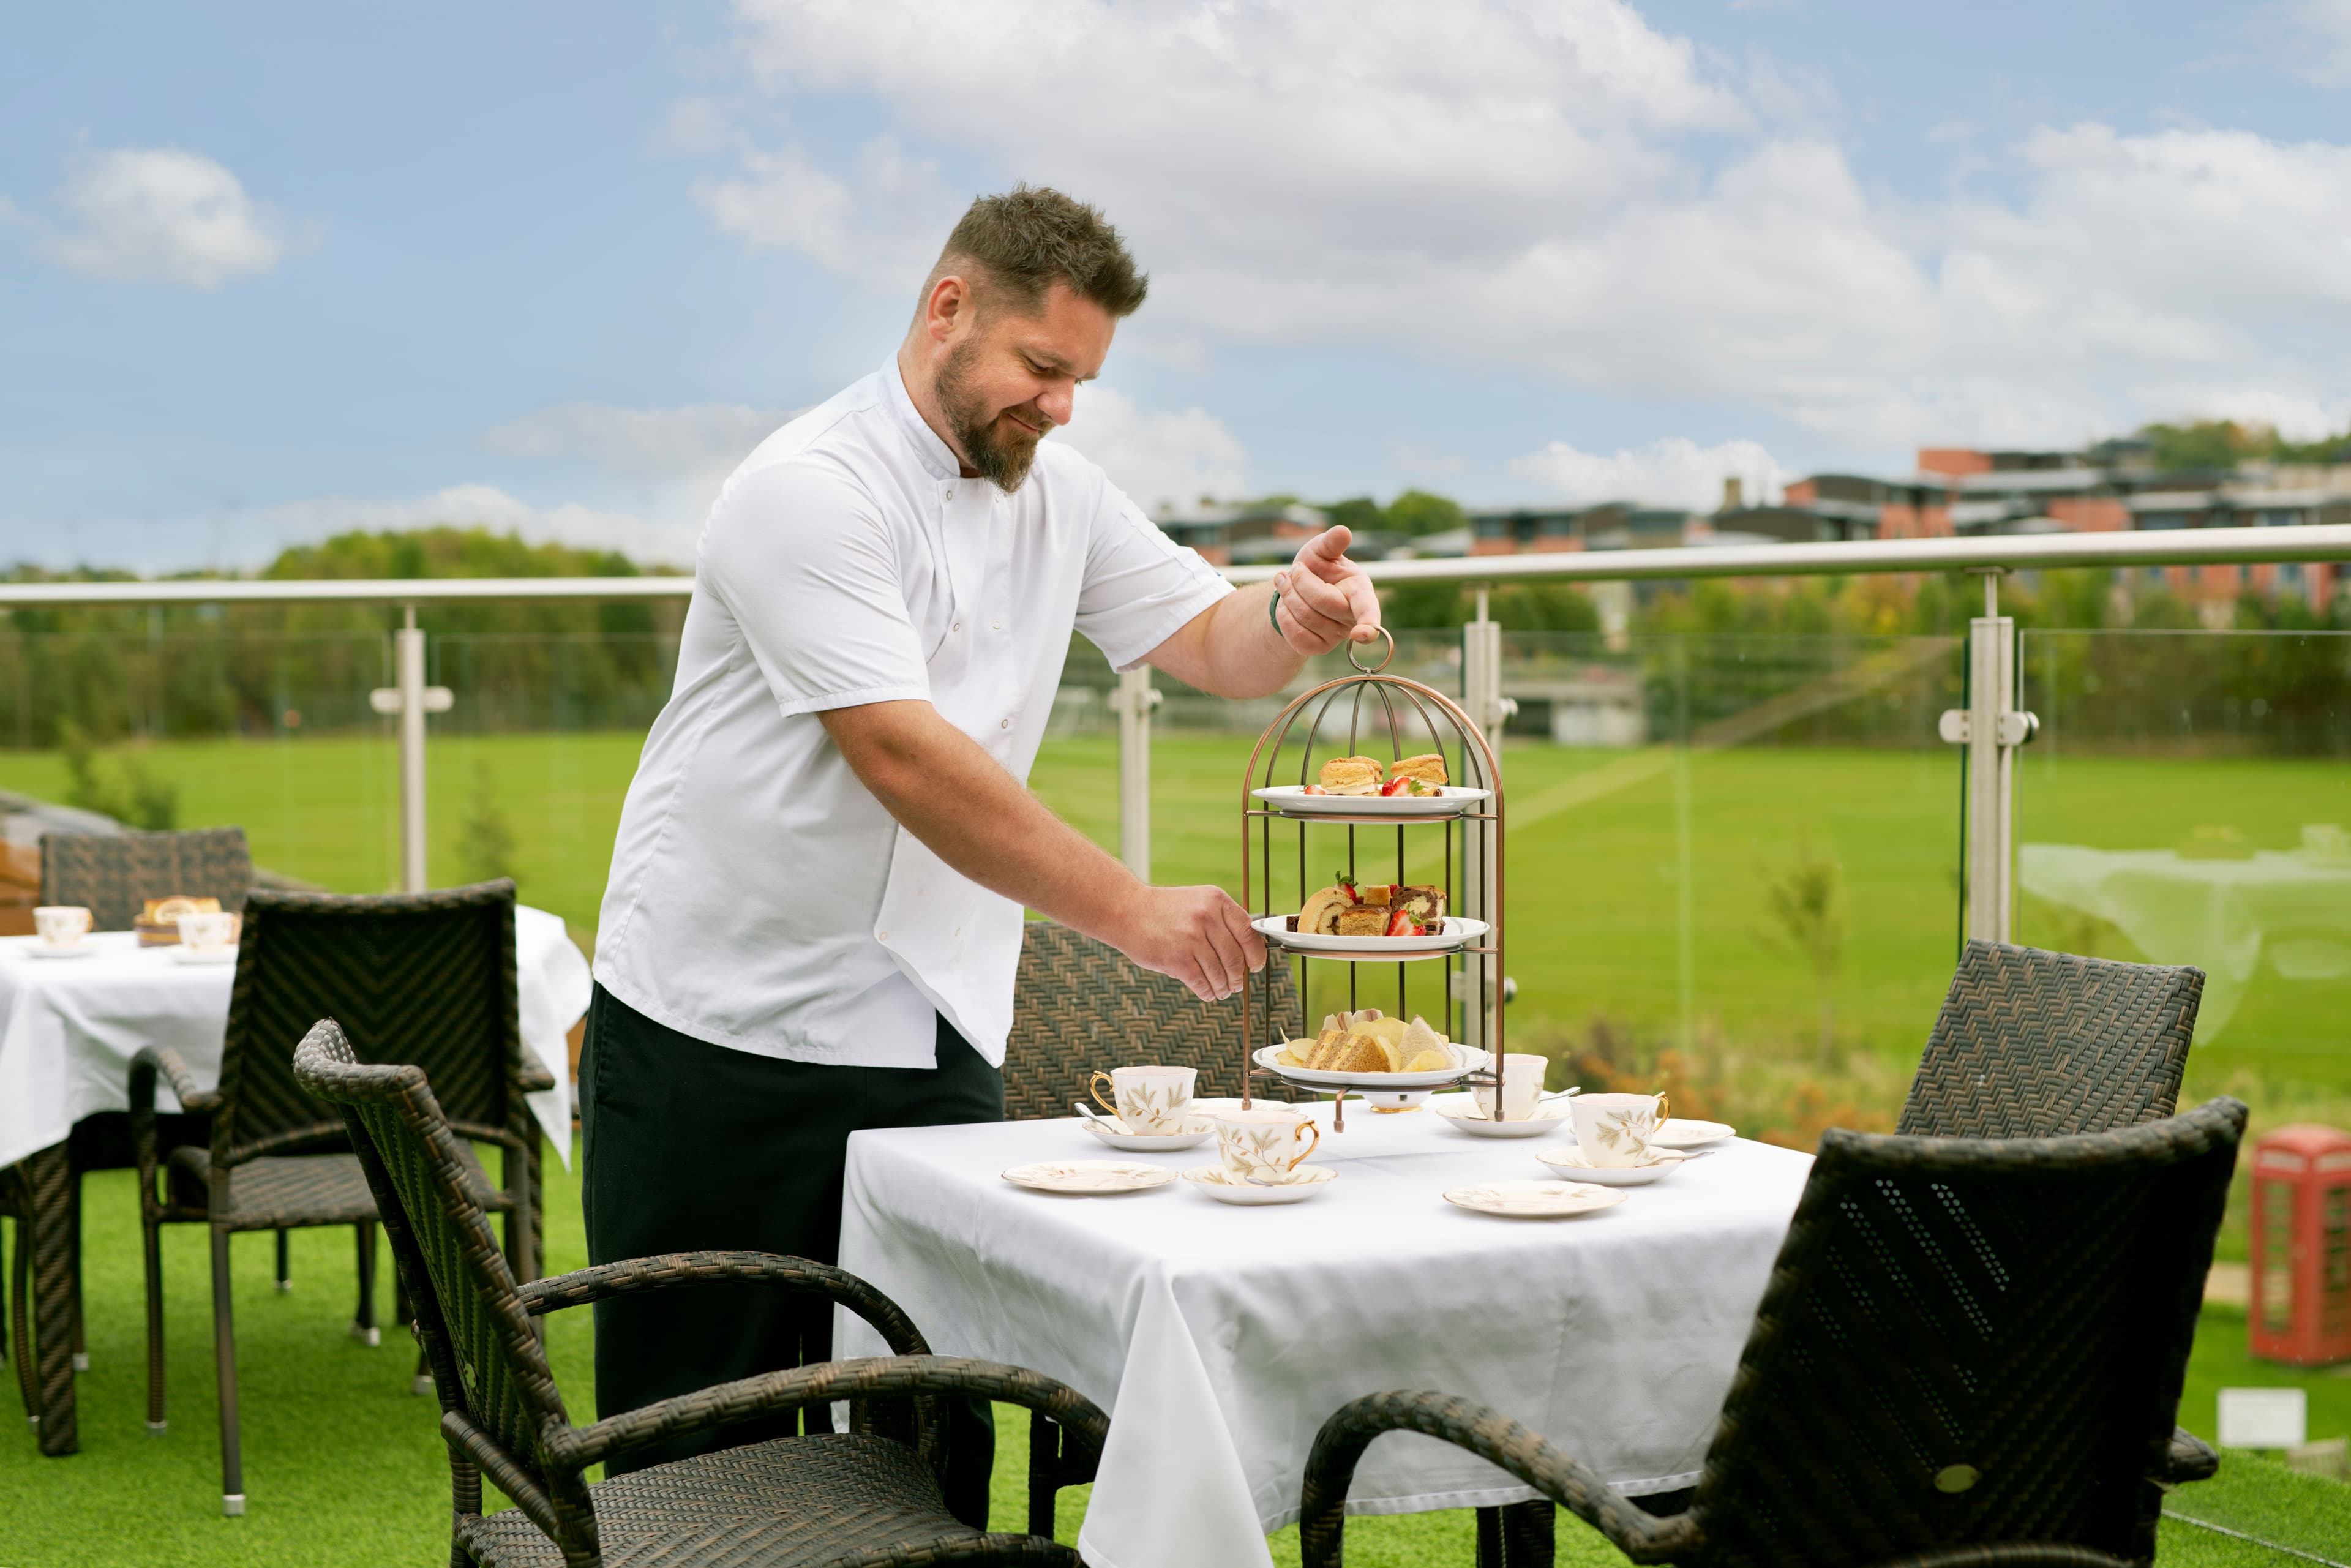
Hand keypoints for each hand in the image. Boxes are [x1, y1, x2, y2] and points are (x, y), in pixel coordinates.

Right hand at [1111, 884, 1265, 1001]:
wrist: (1127, 910)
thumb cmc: (1164, 910)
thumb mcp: (1198, 901)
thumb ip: (1222, 921)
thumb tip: (1248, 951)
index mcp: (1216, 900)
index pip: (1249, 932)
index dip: (1256, 954)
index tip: (1255, 966)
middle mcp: (1206, 917)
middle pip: (1236, 958)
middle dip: (1238, 977)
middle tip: (1236, 984)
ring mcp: (1191, 939)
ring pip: (1221, 974)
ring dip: (1224, 988)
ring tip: (1222, 991)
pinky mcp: (1177, 960)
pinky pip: (1202, 983)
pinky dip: (1208, 992)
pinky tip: (1207, 992)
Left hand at [1272, 525, 1381, 655]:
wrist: (1297, 590)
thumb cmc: (1317, 568)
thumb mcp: (1321, 550)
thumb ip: (1331, 542)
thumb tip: (1343, 531)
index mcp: (1360, 592)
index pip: (1368, 610)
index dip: (1368, 624)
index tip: (1361, 634)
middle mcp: (1352, 617)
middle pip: (1323, 604)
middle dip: (1300, 583)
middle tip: (1293, 570)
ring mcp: (1336, 636)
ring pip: (1306, 618)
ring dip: (1288, 595)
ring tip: (1285, 582)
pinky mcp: (1317, 647)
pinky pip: (1296, 635)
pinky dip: (1284, 616)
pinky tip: (1284, 605)